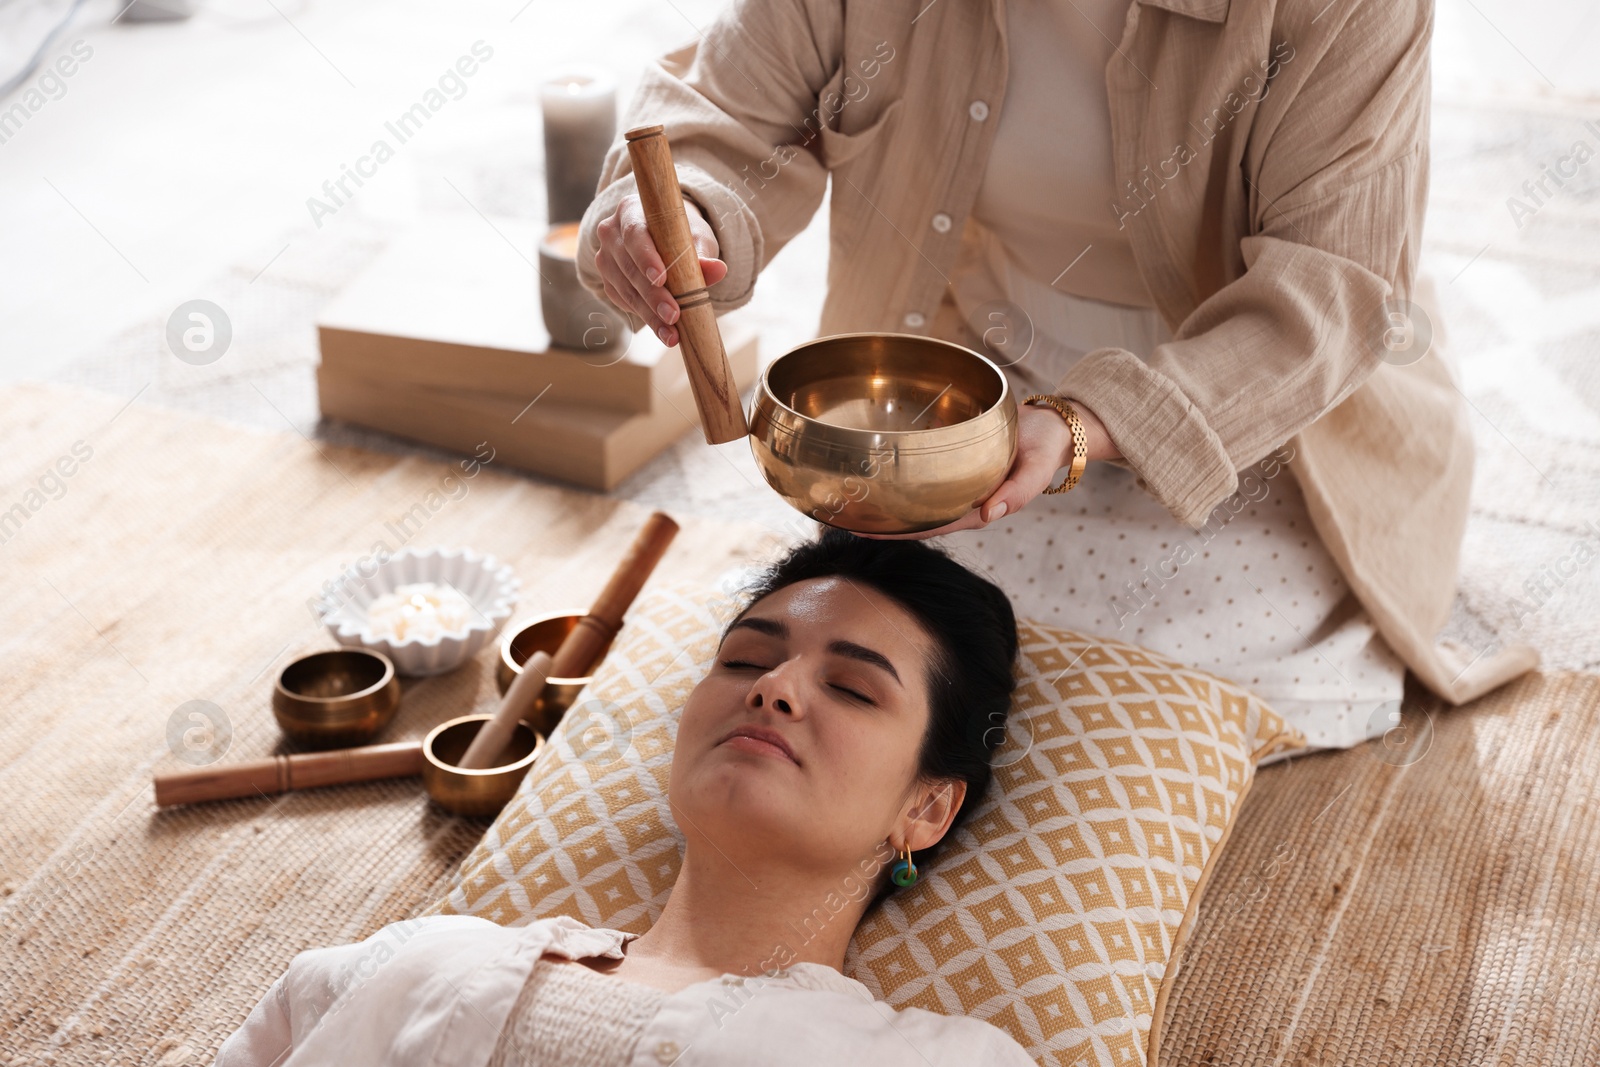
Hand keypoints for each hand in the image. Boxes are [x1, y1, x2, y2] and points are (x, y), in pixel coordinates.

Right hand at [595, 192, 726, 347]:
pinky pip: (624, 302)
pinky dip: (645, 317)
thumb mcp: (696, 237)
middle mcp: (610, 233)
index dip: (646, 258)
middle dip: (653, 296)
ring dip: (650, 314)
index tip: (662, 280)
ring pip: (626, 290)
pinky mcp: (608, 281)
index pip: (635, 234)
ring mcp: (606, 258)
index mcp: (630, 212)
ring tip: (672, 334)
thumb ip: (703, 254)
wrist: (665, 236)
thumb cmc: (681, 232)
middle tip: (674, 316)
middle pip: (629, 267)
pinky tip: (663, 330)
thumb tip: (719, 269)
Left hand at [854, 400, 1118, 539]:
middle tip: (839, 516)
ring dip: (886, 500)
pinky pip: (925, 474)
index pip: (929, 526)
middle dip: (880, 520)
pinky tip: (877, 468)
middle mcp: (963, 500)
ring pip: (916, 498)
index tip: (863, 530)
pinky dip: (902, 475)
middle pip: (915, 517)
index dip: (896, 532)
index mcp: (978, 508)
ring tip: (849, 496)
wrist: (1055, 427)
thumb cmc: (1045, 447)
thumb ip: (1018, 492)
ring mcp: (959, 484)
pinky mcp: (957, 465)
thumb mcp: (1037, 468)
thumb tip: (990, 514)